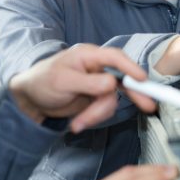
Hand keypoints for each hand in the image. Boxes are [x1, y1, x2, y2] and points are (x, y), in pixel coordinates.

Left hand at [9, 44, 156, 132]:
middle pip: (122, 78)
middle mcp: (96, 68)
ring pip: (111, 99)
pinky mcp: (95, 98)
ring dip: (97, 114)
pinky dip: (93, 118)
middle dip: (134, 93)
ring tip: (79, 123)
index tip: (142, 79)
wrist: (31, 98)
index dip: (130, 67)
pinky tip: (78, 123)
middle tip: (148, 106)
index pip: (114, 57)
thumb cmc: (42, 81)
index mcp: (88, 56)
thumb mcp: (62, 81)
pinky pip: (103, 109)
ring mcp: (97, 84)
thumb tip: (111, 83)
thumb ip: (88, 83)